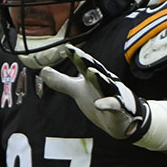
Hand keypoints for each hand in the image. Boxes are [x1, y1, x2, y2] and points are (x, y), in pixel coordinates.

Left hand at [39, 44, 153, 141]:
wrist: (124, 118)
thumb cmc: (99, 98)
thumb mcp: (77, 90)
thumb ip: (61, 81)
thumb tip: (43, 71)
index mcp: (94, 78)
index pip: (85, 65)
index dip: (77, 57)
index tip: (67, 48)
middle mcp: (104, 83)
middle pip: (96, 71)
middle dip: (88, 63)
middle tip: (78, 55)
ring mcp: (113, 95)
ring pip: (106, 85)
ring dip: (99, 78)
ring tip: (91, 72)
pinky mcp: (119, 109)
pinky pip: (114, 106)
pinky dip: (107, 104)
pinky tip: (98, 104)